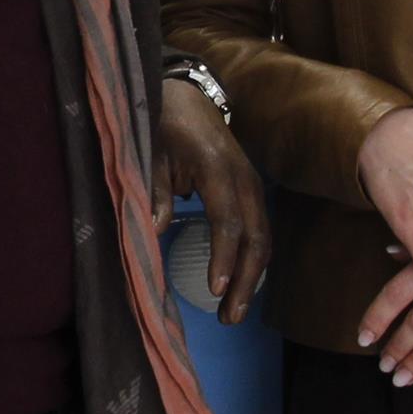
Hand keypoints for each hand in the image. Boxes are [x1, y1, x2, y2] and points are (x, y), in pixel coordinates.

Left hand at [157, 83, 271, 323]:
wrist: (188, 96)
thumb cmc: (164, 125)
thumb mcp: (150, 154)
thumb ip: (154, 193)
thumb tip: (153, 234)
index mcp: (218, 169)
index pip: (228, 221)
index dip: (223, 257)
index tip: (214, 290)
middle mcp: (244, 179)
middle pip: (254, 237)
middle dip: (243, 280)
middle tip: (228, 317)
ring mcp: (253, 185)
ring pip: (262, 238)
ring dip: (250, 277)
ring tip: (232, 312)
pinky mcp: (252, 192)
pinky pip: (259, 231)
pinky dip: (252, 261)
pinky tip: (239, 286)